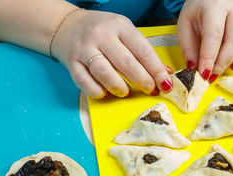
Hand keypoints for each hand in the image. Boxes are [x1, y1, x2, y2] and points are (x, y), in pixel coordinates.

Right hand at [52, 10, 172, 98]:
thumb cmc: (101, 31)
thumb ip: (142, 51)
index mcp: (119, 26)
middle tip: (150, 90)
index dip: (156, 70)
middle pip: (126, 63)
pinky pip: (84, 82)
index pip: (142, 50)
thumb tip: (164, 73)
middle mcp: (101, 36)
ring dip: (119, 87)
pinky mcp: (72, 63)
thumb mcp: (124, 32)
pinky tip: (105, 92)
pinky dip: (97, 91)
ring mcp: (84, 49)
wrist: (66, 26)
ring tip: (126, 92)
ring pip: (104, 73)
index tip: (165, 84)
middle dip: (142, 81)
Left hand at [177, 0, 232, 81]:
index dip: (209, 57)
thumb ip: (189, 48)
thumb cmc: (197, 12)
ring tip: (230, 67)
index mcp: (213, 7)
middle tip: (213, 75)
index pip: (213, 35)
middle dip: (223, 62)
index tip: (205, 74)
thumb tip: (195, 68)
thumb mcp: (185, 26)